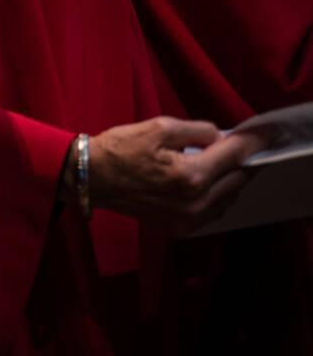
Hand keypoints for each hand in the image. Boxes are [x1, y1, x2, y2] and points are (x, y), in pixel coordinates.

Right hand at [85, 116, 264, 233]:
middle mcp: (195, 202)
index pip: (235, 155)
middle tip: (239, 146)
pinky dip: (216, 196)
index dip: (253, 142)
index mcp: (191, 174)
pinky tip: (204, 182)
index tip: (265, 134)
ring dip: (229, 180)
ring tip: (218, 163)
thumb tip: (221, 137)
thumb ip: (197, 129)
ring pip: (228, 198)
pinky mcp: (180, 228)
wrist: (90, 177)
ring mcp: (188, 219)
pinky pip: (213, 212)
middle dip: (241, 161)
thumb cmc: (119, 148)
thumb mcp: (157, 126)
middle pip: (238, 179)